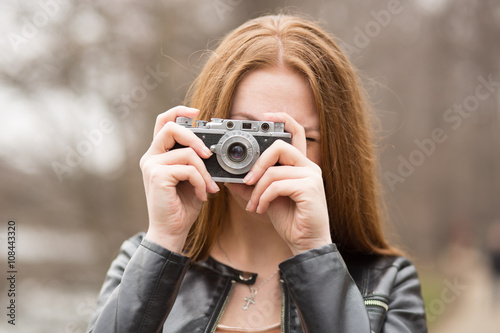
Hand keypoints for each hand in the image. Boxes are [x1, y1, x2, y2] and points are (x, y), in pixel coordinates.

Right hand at [140, 106, 219, 251]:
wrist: (171, 231)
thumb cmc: (182, 206)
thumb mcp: (191, 177)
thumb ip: (194, 160)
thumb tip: (210, 147)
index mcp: (158, 154)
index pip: (163, 122)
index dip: (179, 111)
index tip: (197, 112)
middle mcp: (151, 157)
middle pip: (170, 127)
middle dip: (195, 137)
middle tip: (209, 154)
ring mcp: (152, 166)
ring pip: (187, 152)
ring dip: (204, 171)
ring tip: (208, 187)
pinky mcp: (157, 176)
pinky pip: (188, 169)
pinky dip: (201, 182)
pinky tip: (201, 195)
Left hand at [244, 113, 331, 254]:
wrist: (305, 243)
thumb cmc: (290, 220)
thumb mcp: (266, 198)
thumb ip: (253, 185)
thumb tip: (230, 177)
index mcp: (300, 165)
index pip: (296, 132)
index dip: (282, 119)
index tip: (265, 115)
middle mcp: (309, 166)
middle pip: (280, 146)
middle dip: (258, 163)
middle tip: (246, 181)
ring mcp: (311, 176)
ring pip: (274, 169)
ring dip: (257, 189)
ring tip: (254, 205)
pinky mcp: (310, 188)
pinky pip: (277, 185)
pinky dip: (264, 198)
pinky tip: (262, 209)